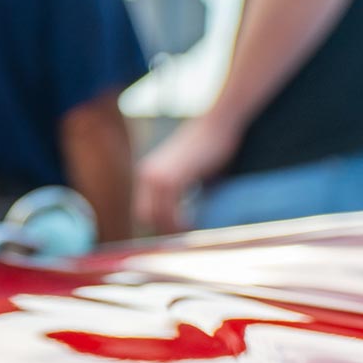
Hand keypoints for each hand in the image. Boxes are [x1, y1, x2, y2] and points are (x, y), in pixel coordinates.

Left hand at [136, 113, 242, 235]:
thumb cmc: (211, 148)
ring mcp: (157, 178)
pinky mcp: (171, 179)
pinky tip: (194, 225)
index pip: (143, 210)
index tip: (175, 233)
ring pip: (157, 216)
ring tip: (190, 233)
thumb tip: (188, 216)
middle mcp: (147, 176)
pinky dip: (180, 222)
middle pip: (146, 216)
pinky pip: (170, 211)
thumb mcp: (191, 173)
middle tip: (183, 238)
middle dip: (164, 229)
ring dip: (173, 228)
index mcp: (148, 174)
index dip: (158, 224)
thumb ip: (183, 193)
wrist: (218, 124)